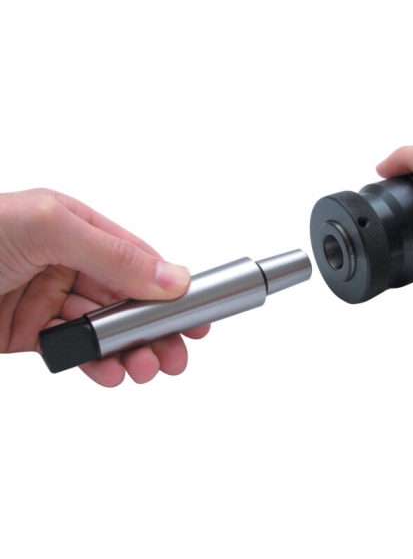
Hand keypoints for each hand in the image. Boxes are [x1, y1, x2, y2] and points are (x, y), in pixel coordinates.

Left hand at [0, 188, 209, 385]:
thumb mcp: (45, 229)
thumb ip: (112, 253)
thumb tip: (172, 276)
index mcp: (74, 226)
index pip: (138, 258)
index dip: (171, 287)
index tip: (198, 312)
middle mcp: (65, 261)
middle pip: (127, 299)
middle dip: (157, 327)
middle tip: (177, 352)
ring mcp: (48, 299)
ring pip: (105, 329)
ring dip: (131, 350)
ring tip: (147, 368)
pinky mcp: (27, 334)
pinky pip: (73, 352)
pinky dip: (96, 365)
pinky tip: (110, 373)